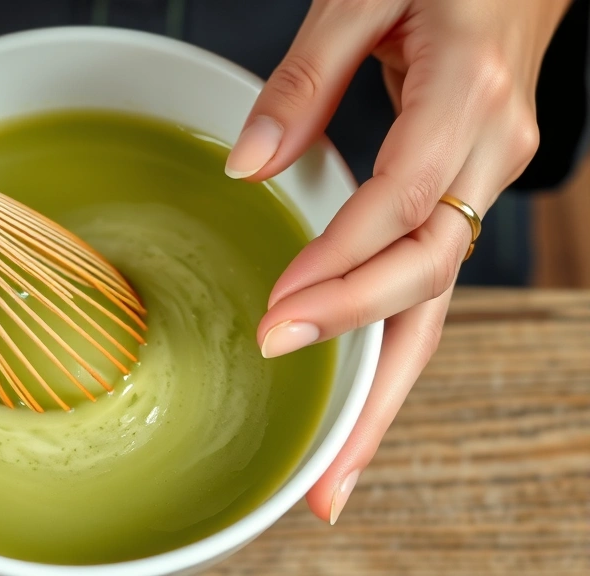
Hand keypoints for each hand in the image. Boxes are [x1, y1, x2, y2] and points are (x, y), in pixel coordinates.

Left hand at [225, 0, 571, 522]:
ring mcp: (486, 179)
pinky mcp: (468, 192)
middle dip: (367, 369)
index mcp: (465, 98)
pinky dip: (391, 342)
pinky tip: (359, 394)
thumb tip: (249, 163)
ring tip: (339, 470)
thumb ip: (303, 79)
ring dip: (387, 390)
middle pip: (430, 285)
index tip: (280, 320)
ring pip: (436, 302)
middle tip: (314, 450)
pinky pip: (429, 281)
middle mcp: (488, 154)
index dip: (340, 271)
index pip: (399, 209)